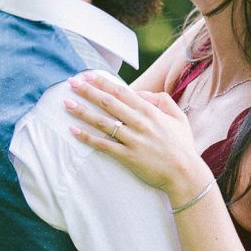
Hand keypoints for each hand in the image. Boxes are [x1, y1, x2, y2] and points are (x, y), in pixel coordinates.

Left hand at [65, 71, 211, 205]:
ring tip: (66, 103)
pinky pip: (104, 145)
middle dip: (88, 91)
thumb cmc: (182, 145)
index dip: (103, 83)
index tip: (88, 75)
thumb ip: (161, 100)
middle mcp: (140, 123)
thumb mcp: (178, 117)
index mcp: (150, 112)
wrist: (185, 174)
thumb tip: (139, 93)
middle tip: (71, 82)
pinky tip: (73, 131)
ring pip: (103, 122)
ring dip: (83, 111)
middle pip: (109, 103)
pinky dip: (87, 138)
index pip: (122, 92)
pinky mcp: (128, 157)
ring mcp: (133, 140)